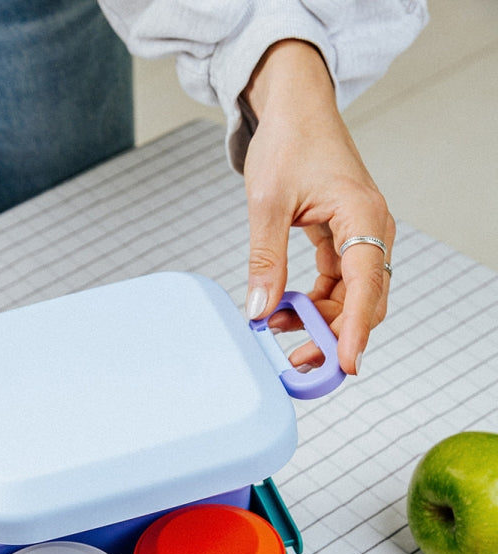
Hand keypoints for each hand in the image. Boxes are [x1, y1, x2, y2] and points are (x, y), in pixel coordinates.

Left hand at [241, 41, 393, 375]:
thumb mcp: (267, 203)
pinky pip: (338, 287)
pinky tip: (284, 309)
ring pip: (351, 300)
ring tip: (275, 327)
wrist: (295, 109)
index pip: (366, 285)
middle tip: (297, 362)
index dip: (354, 330)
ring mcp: (361, 239)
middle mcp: (372, 230)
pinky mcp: (346, 243)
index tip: (345, 364)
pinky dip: (314, 304)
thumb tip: (260, 310)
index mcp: (363, 216)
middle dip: (334, 337)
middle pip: (365, 303)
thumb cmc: (288, 142)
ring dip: (320, 322)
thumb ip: (266, 260)